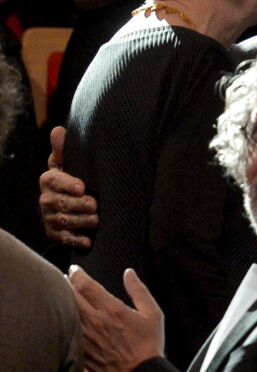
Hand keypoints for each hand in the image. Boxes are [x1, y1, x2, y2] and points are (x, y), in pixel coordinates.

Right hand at [39, 126, 98, 248]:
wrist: (76, 197)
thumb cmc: (77, 174)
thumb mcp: (72, 160)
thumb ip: (65, 148)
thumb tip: (59, 130)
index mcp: (49, 179)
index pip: (54, 180)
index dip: (66, 184)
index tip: (82, 187)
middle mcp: (46, 199)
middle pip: (59, 203)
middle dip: (77, 205)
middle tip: (94, 205)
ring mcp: (50, 217)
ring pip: (63, 221)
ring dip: (79, 222)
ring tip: (95, 220)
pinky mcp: (56, 232)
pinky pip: (63, 238)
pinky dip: (75, 240)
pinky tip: (87, 241)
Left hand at [69, 266, 164, 371]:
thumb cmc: (149, 344)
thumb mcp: (153, 313)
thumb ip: (139, 290)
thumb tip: (129, 273)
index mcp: (112, 309)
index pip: (86, 285)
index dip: (77, 274)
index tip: (74, 269)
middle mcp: (95, 321)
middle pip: (71, 296)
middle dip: (66, 284)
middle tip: (64, 278)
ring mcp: (86, 337)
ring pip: (68, 313)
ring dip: (64, 301)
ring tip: (63, 294)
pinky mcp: (83, 351)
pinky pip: (69, 331)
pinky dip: (65, 320)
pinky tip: (65, 318)